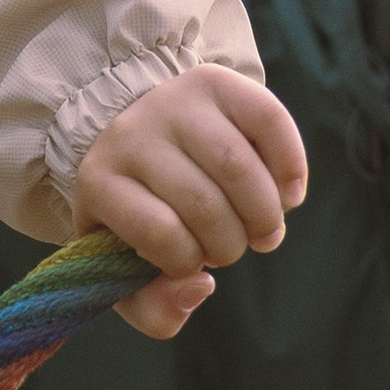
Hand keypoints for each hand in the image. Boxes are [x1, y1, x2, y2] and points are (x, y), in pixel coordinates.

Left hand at [73, 68, 307, 338]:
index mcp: (98, 182)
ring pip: (239, 169)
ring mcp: (174, 103)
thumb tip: (200, 289)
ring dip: (265, 216)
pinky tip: (288, 196)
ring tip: (263, 230)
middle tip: (232, 248)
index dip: (189, 262)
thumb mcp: (127, 269)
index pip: (160, 234)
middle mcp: (131, 134)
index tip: (193, 264)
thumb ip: (155, 308)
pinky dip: (290, 169)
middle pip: (204, 205)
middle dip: (232, 244)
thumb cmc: (140, 214)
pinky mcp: (216, 82)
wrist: (137, 133)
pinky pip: (270, 122)